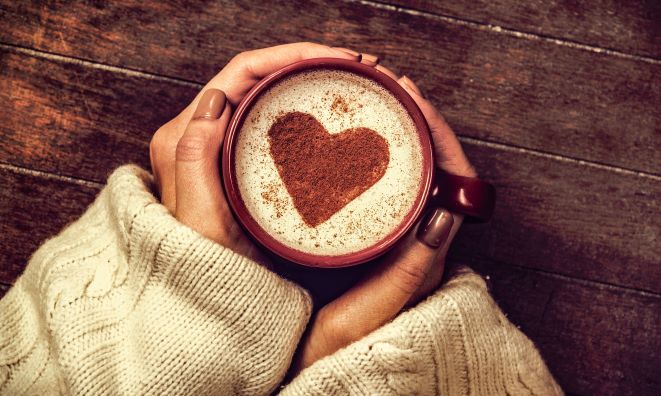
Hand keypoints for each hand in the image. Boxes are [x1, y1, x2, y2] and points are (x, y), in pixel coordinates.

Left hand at [149, 43, 360, 262]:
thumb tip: (216, 98)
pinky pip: (273, 122)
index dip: (292, 56)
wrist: (213, 303)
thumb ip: (194, 158)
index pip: (242, 73)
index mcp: (187, 136)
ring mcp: (223, 148)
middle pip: (258, 77)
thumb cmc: (207, 267)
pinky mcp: (241, 164)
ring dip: (309, 81)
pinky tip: (333, 113)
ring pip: (268, 96)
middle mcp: (202, 135)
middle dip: (309, 62)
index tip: (338, 60)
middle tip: (358, 67)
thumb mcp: (200, 219)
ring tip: (353, 82)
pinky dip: (305, 109)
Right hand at [290, 60, 476, 374]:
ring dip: (400, 138)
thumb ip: (407, 274)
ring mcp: (400, 241)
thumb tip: (443, 215)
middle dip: (418, 125)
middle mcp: (422, 243)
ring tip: (376, 106)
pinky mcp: (378, 243)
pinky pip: (388, 191)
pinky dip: (376, 162)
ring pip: (411, 176)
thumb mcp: (369, 315)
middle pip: (436, 170)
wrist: (319, 377)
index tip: (413, 103)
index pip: (454, 182)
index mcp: (430, 255)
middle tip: (390, 90)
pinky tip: (351, 148)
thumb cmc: (344, 352)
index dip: (437, 136)